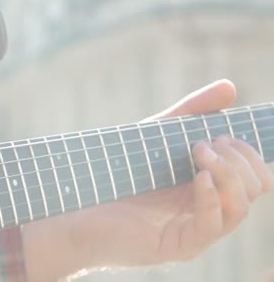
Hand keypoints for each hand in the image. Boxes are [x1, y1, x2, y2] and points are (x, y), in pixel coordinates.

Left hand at [22, 79, 273, 279]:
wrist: (76, 203)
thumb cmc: (116, 171)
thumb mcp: (157, 136)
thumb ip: (191, 113)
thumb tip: (230, 87)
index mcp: (207, 187)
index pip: (254, 175)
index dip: (248, 153)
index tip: (222, 135)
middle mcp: (207, 210)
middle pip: (255, 189)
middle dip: (239, 160)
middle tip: (205, 144)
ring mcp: (195, 230)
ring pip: (241, 208)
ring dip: (228, 174)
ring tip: (198, 154)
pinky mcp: (179, 245)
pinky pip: (213, 225)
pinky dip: (212, 197)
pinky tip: (198, 177)